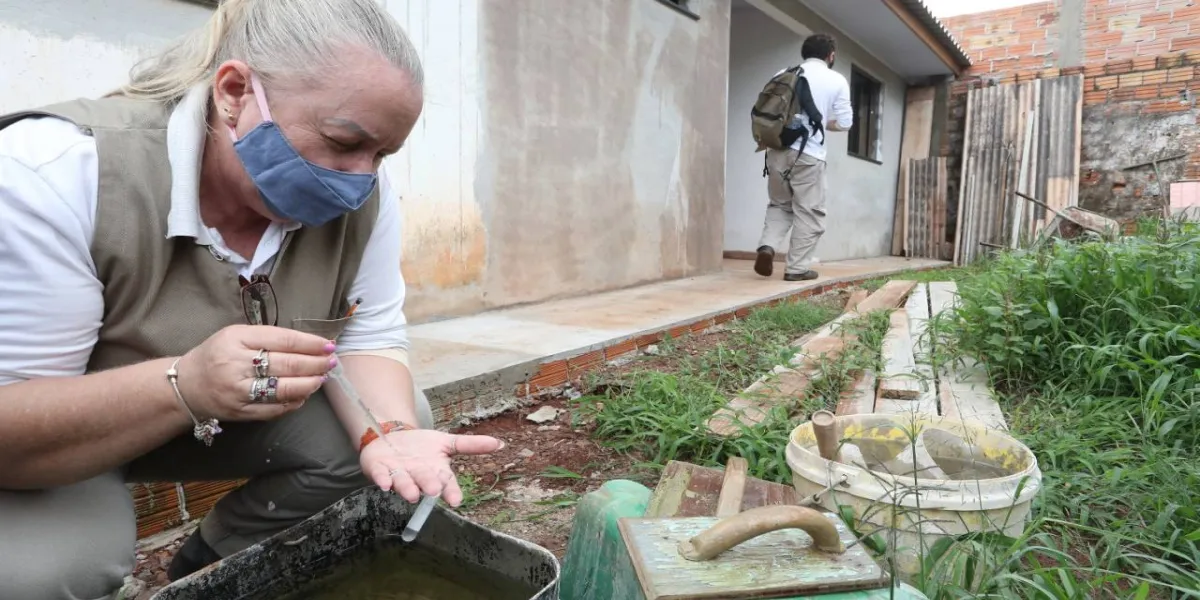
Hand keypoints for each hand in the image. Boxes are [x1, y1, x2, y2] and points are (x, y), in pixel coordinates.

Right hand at [175, 324, 336, 421]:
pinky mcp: (240, 412)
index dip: (311, 344)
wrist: (185, 386)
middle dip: (316, 364)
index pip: (283, 340)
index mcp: (236, 339)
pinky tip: (304, 395)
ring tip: (321, 378)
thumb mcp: (236, 336)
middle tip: (331, 362)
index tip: (328, 345)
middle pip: (288, 364)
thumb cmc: (216, 355)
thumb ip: (268, 338)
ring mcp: (238, 391)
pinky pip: (275, 409)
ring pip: (284, 389)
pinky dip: (294, 402)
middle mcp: (236, 364)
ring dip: (309, 384)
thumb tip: (309, 345)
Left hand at [360, 429, 503, 506]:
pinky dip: (381, 480)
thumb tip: (500, 444)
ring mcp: (397, 474)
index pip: (446, 483)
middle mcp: (417, 476)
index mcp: (436, 471)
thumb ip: (471, 445)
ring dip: (407, 488)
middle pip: (424, 482)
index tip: (456, 500)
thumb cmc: (421, 446)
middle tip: (434, 491)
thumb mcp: (447, 442)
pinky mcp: (378, 470)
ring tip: (411, 494)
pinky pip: (379, 476)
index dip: (451, 491)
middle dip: (429, 486)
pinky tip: (384, 483)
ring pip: (403, 483)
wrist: (391, 437)